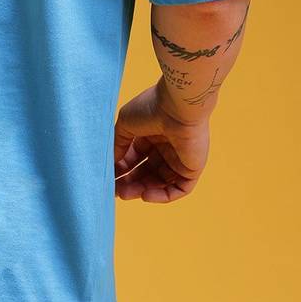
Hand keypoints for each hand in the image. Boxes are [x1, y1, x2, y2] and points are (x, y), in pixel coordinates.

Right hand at [114, 82, 209, 202]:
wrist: (178, 105)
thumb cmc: (150, 108)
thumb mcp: (125, 123)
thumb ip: (118, 144)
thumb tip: (112, 163)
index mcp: (150, 134)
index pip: (134, 158)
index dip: (121, 169)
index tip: (108, 178)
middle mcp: (164, 147)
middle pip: (146, 172)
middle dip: (130, 182)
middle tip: (115, 192)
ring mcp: (179, 159)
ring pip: (160, 182)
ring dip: (142, 190)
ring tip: (125, 194)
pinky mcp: (192, 169)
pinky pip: (178, 189)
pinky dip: (162, 196)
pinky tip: (145, 195)